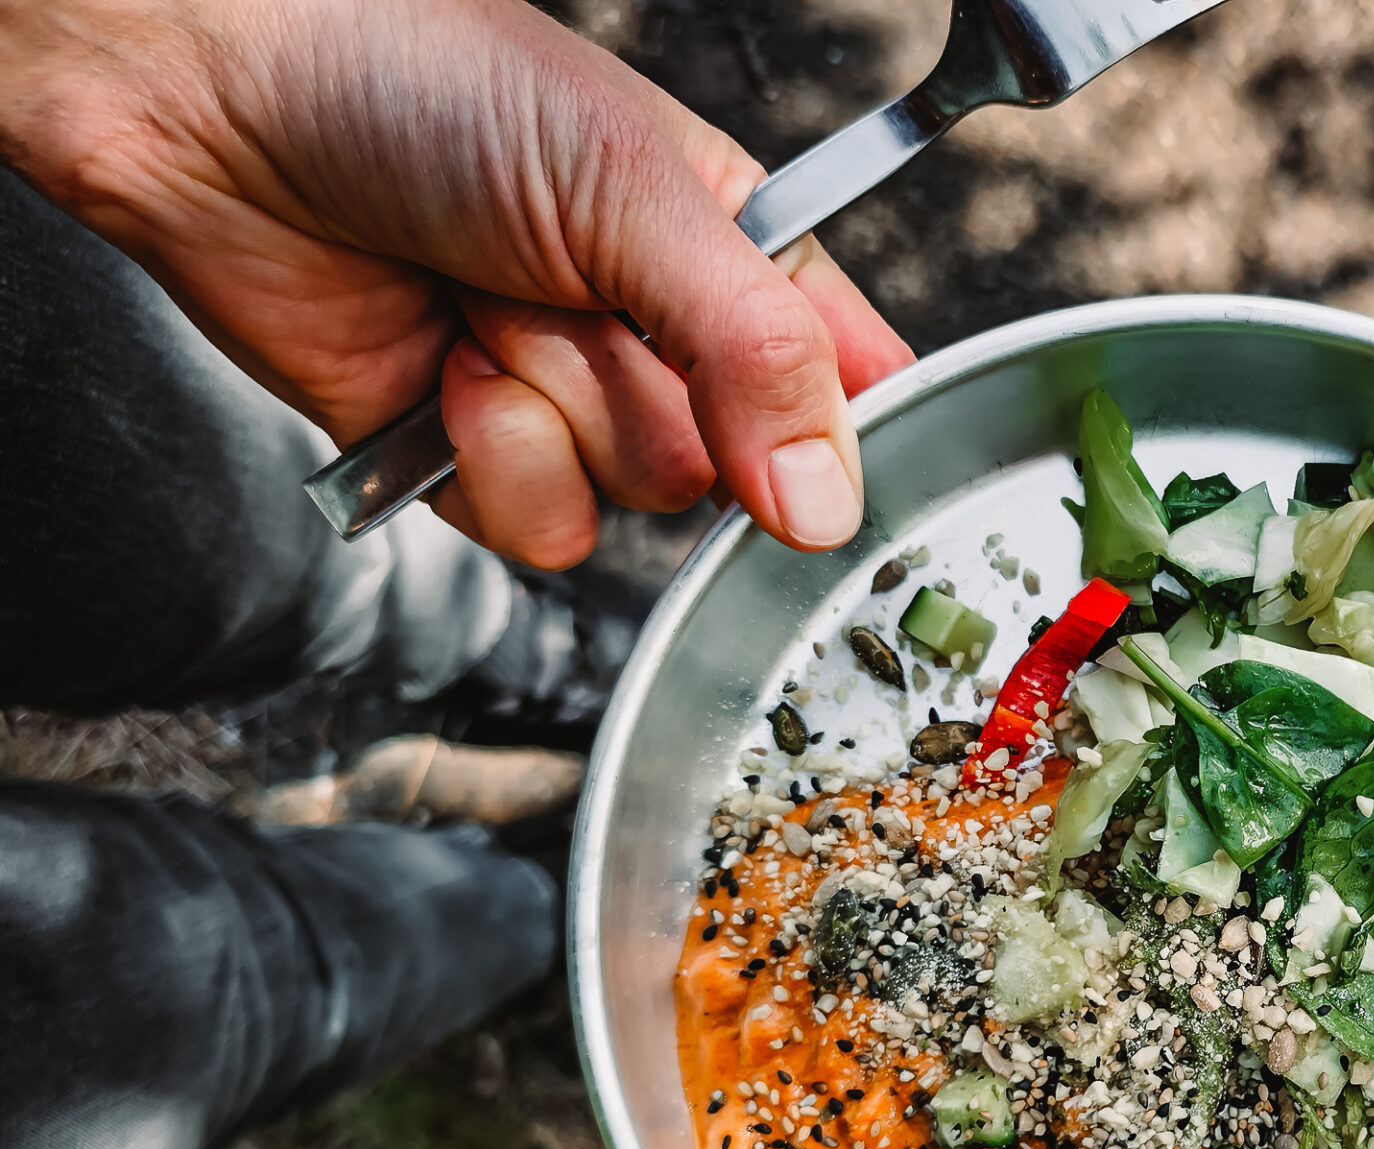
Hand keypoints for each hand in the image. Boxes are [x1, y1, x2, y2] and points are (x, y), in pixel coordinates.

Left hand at [0, 0, 912, 565]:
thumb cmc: (421, 79)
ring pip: (636, 506)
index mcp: (733, 248)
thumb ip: (757, 348)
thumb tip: (830, 507)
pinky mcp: (477, 461)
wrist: (210, 94)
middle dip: (643, 392)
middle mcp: (661, 337)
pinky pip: (543, 533)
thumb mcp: (633, 190)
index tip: (803, 439)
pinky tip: (435, 372)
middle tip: (567, 295)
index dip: (843, 430)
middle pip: (738, 464)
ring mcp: (570, 402)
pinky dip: (485, 465)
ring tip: (479, 310)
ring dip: (550, 417)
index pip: (852, 380)